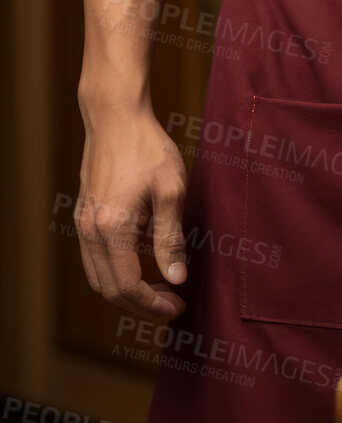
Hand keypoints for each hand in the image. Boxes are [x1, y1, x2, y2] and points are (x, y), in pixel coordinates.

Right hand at [75, 104, 188, 317]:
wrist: (116, 116)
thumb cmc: (147, 148)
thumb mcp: (171, 190)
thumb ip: (171, 238)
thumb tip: (177, 278)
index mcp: (111, 229)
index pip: (128, 287)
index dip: (153, 304)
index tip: (178, 306)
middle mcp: (90, 232)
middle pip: (109, 289)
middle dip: (141, 303)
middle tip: (173, 301)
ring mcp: (83, 223)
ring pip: (98, 277)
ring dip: (126, 289)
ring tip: (161, 286)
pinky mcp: (83, 214)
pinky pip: (94, 258)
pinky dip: (115, 270)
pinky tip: (142, 260)